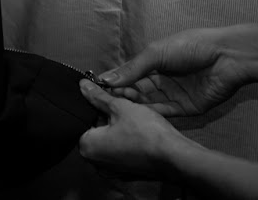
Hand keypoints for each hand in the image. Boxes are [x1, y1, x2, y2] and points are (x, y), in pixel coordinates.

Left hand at [77, 79, 194, 181]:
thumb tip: (82, 85)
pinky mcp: (127, 171)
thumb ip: (98, 96)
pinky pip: (122, 147)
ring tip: (133, 109)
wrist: (175, 157)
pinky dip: (128, 135)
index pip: (84, 118)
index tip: (107, 94)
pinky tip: (140, 125)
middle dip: (109, 112)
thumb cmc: (146, 132)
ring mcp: (112, 168)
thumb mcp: (120, 107)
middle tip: (122, 100)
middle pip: (98, 128)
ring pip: (111, 136)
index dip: (96, 103)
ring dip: (120, 121)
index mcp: (87, 147)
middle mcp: (96, 162)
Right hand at [97, 28, 247, 117]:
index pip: (130, 74)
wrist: (227, 57)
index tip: (98, 87)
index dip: (115, 80)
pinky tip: (138, 114)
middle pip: (137, 90)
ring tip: (120, 106)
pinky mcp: (187, 108)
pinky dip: (152, 113)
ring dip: (135, 105)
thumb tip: (106, 79)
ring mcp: (175, 95)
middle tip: (108, 99)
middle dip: (123, 94)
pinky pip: (166, 113)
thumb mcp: (155, 53)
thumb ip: (132, 68)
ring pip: (149, 103)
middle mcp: (163, 80)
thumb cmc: (191, 46)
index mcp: (155, 63)